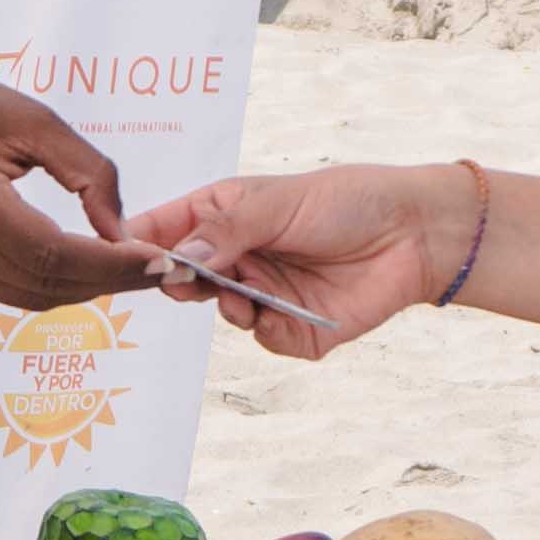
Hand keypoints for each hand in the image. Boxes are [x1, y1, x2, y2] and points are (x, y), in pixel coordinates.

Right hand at [0, 65, 138, 305]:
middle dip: (109, 281)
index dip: (110, 264)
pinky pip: (4, 291)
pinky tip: (78, 264)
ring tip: (127, 269)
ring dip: (83, 289)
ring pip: (27, 298)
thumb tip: (122, 233)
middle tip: (158, 268)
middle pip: (43, 284)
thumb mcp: (33, 117)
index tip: (157, 259)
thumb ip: (88, 173)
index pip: (50, 253)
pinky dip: (48, 284)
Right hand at [130, 164, 475, 361]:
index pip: (166, 229)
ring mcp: (265, 294)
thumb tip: (177, 259)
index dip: (140, 243)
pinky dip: (267, 329)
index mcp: (225, 216)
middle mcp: (240, 256)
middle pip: (185, 278)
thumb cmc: (349, 201)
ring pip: (222, 312)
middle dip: (179, 283)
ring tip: (242, 295)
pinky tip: (277, 313)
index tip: (124, 255)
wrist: (415, 234)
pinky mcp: (295, 328)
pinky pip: (264, 339)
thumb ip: (225, 232)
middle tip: (183, 283)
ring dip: (226, 305)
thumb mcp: (277, 203)